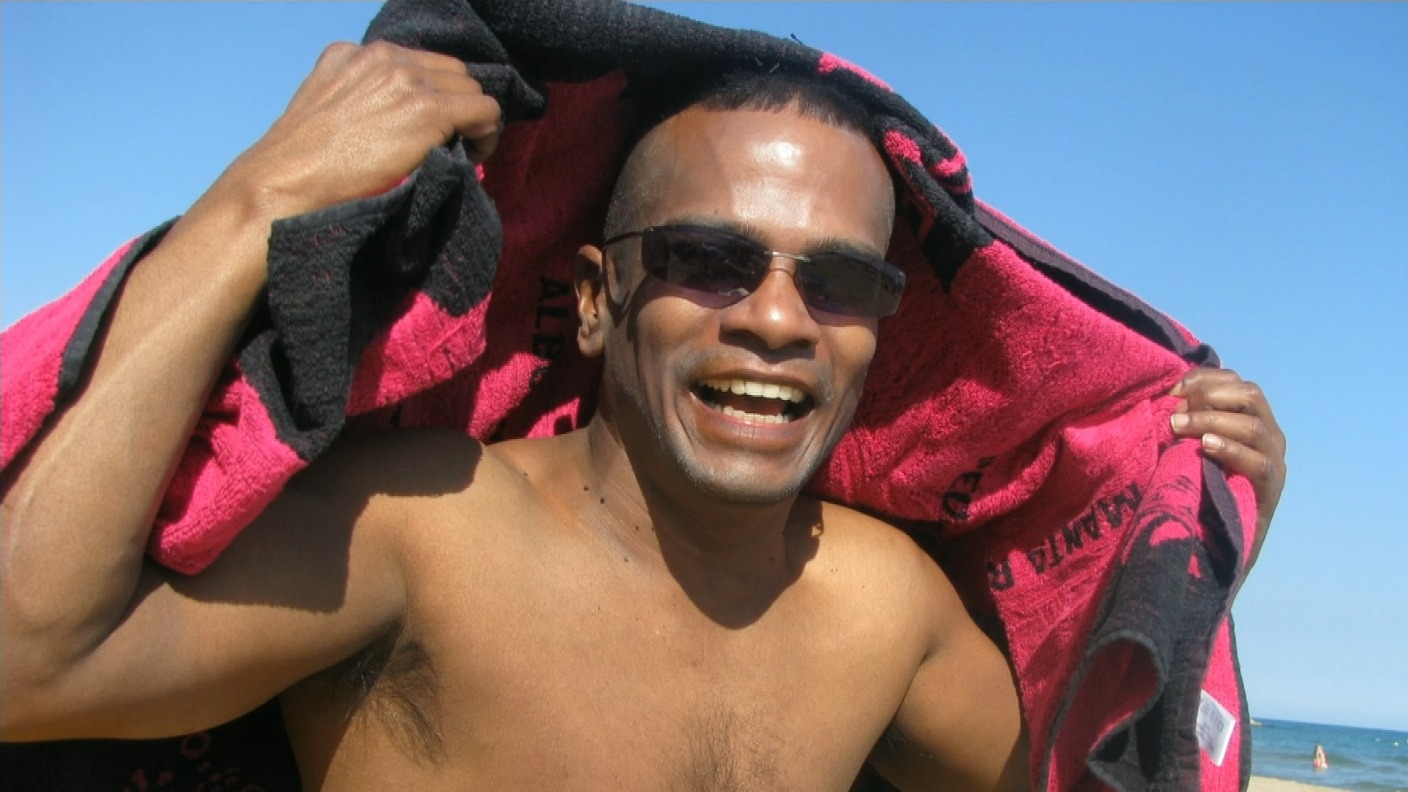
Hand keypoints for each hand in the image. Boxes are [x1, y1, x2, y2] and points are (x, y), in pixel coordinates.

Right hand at [218, 41, 501, 220]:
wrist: (286, 182)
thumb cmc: (302, 164)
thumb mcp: (325, 108)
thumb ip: (360, 97)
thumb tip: (397, 118)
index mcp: (357, 54)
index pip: (421, 64)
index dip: (437, 95)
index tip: (436, 128)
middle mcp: (384, 56)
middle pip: (452, 72)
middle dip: (459, 105)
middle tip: (456, 143)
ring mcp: (407, 80)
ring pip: (471, 88)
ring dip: (473, 119)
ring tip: (464, 152)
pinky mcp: (427, 110)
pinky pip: (484, 111)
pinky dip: (487, 133)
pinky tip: (474, 156)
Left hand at [1169, 368, 1285, 571]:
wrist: (1217, 548)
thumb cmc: (1198, 491)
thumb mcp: (1190, 449)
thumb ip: (1187, 422)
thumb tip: (1165, 395)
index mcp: (1250, 419)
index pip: (1235, 382)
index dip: (1203, 378)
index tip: (1170, 388)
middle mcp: (1269, 435)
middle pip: (1250, 395)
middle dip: (1209, 395)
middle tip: (1174, 410)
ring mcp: (1275, 461)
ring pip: (1253, 426)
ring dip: (1211, 421)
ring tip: (1178, 427)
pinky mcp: (1272, 490)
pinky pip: (1259, 463)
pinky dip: (1231, 450)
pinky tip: (1205, 447)